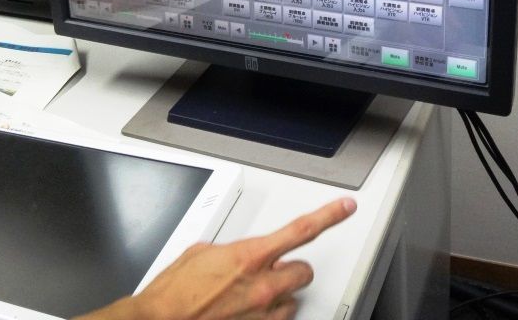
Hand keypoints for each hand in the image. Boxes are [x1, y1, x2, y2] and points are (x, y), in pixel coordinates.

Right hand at [75, 196, 356, 319]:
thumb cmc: (172, 294)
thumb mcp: (200, 254)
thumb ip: (229, 250)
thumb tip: (236, 254)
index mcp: (249, 256)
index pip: (302, 230)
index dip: (330, 216)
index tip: (345, 208)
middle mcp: (262, 286)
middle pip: (304, 271)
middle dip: (292, 269)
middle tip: (273, 271)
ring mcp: (262, 315)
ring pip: (292, 301)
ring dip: (278, 297)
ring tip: (251, 298)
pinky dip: (267, 317)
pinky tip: (246, 313)